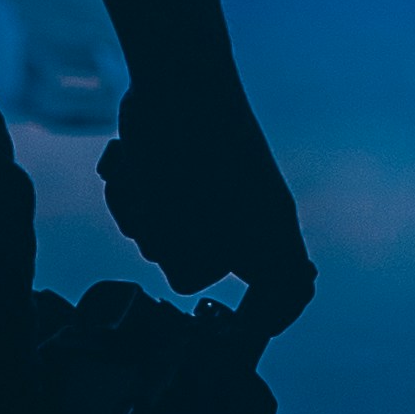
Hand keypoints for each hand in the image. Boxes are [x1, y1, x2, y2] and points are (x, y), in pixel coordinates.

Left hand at [99, 81, 314, 345]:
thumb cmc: (193, 157)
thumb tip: (182, 277)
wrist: (178, 76)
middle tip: (164, 210)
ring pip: (157, 229)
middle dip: (164, 241)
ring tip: (145, 173)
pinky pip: (142, 196)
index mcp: (270, 233)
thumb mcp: (191, 233)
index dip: (260, 323)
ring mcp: (209, 188)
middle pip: (195, 265)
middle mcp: (244, 213)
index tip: (225, 338)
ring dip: (139, 207)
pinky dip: (129, 182)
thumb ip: (190, 269)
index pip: (284, 295)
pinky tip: (131, 157)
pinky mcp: (175, 165)